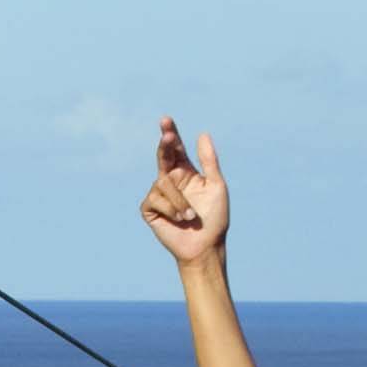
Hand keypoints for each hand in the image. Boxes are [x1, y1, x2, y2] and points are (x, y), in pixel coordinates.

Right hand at [141, 118, 230, 268]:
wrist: (204, 246)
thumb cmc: (214, 218)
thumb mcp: (216, 186)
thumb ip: (209, 161)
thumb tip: (202, 134)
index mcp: (186, 173)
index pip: (176, 150)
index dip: (170, 134)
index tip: (166, 121)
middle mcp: (171, 181)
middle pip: (162, 157)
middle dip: (164, 145)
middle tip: (166, 135)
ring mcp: (159, 195)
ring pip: (162, 183)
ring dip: (179, 201)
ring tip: (190, 217)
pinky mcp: (150, 209)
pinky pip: (155, 200)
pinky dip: (170, 209)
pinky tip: (179, 220)